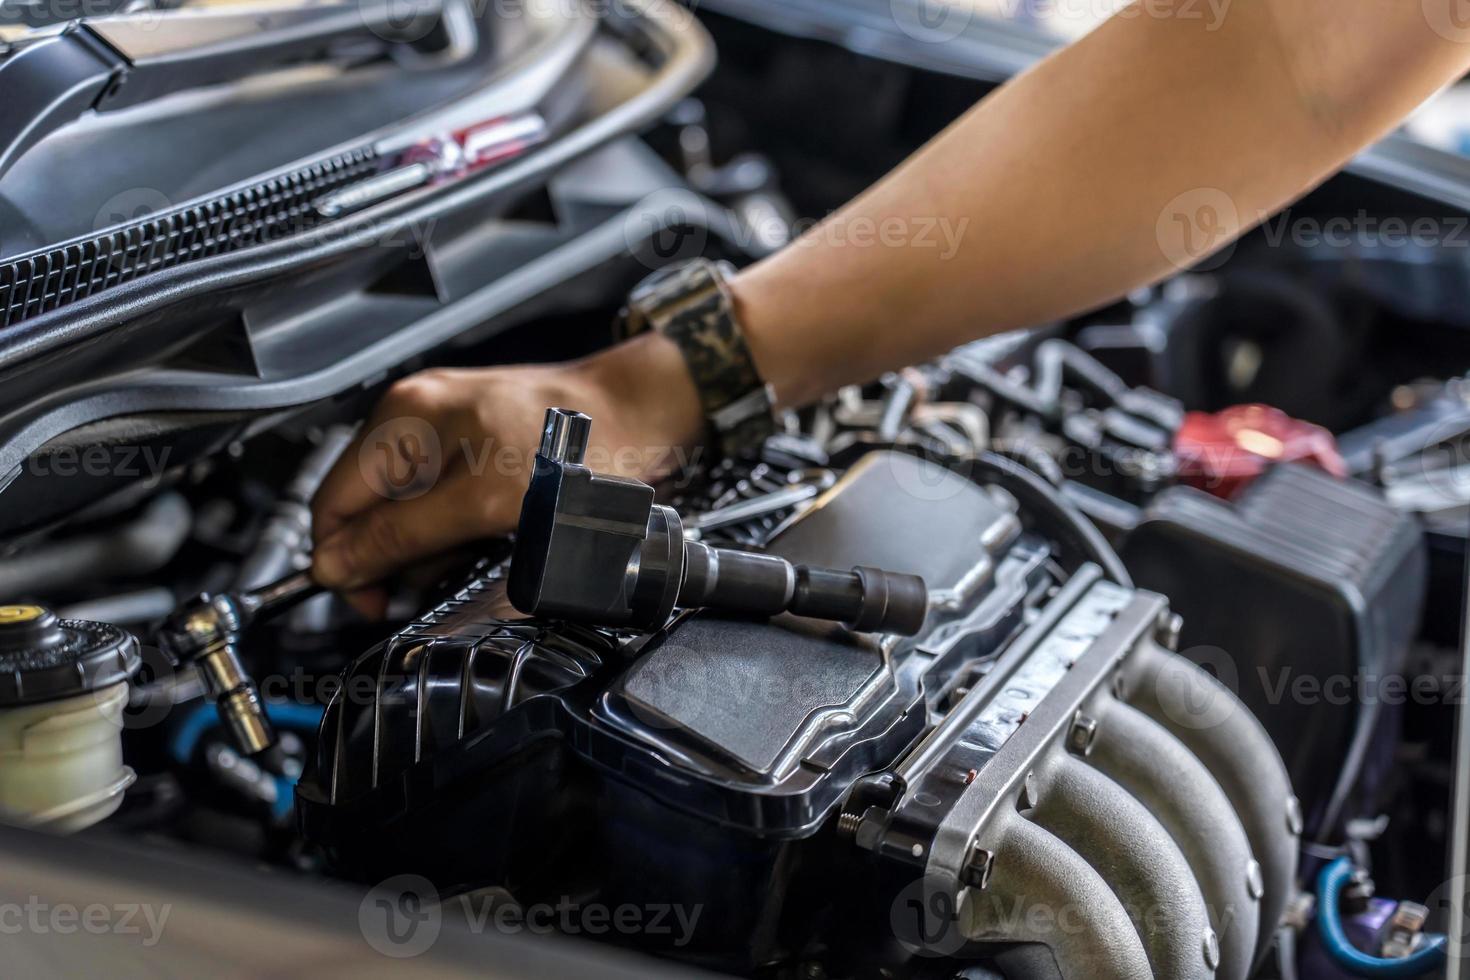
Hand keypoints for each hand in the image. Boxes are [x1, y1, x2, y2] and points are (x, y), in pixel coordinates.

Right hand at [310, 333, 704, 612]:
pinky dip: (452, 530)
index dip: (343, 559)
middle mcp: (415, 416)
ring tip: (466, 556)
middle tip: (425, 585)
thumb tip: (339, 566)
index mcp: (402, 418)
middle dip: (390, 556)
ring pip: (404, 510)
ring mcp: (444, 429)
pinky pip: (440, 501)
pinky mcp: (474, 446)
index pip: (333, 502)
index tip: (371, 602)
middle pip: (366, 508)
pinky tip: (482, 540)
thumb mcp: (481, 501)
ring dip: (424, 548)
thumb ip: (404, 534)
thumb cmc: (577, 444)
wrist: (641, 413)